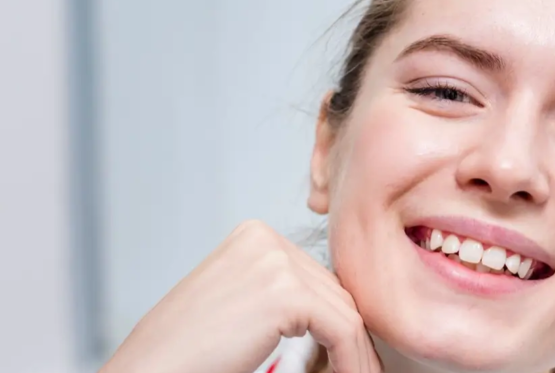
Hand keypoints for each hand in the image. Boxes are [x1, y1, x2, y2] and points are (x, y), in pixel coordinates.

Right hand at [99, 220, 380, 372]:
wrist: (149, 371)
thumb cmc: (184, 354)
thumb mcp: (241, 310)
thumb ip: (284, 302)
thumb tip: (340, 320)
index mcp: (253, 238)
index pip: (318, 278)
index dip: (339, 319)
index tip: (355, 351)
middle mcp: (264, 240)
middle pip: (334, 291)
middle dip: (350, 336)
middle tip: (364, 367)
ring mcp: (275, 262)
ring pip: (344, 312)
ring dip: (356, 352)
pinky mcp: (286, 293)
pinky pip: (343, 331)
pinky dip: (352, 361)